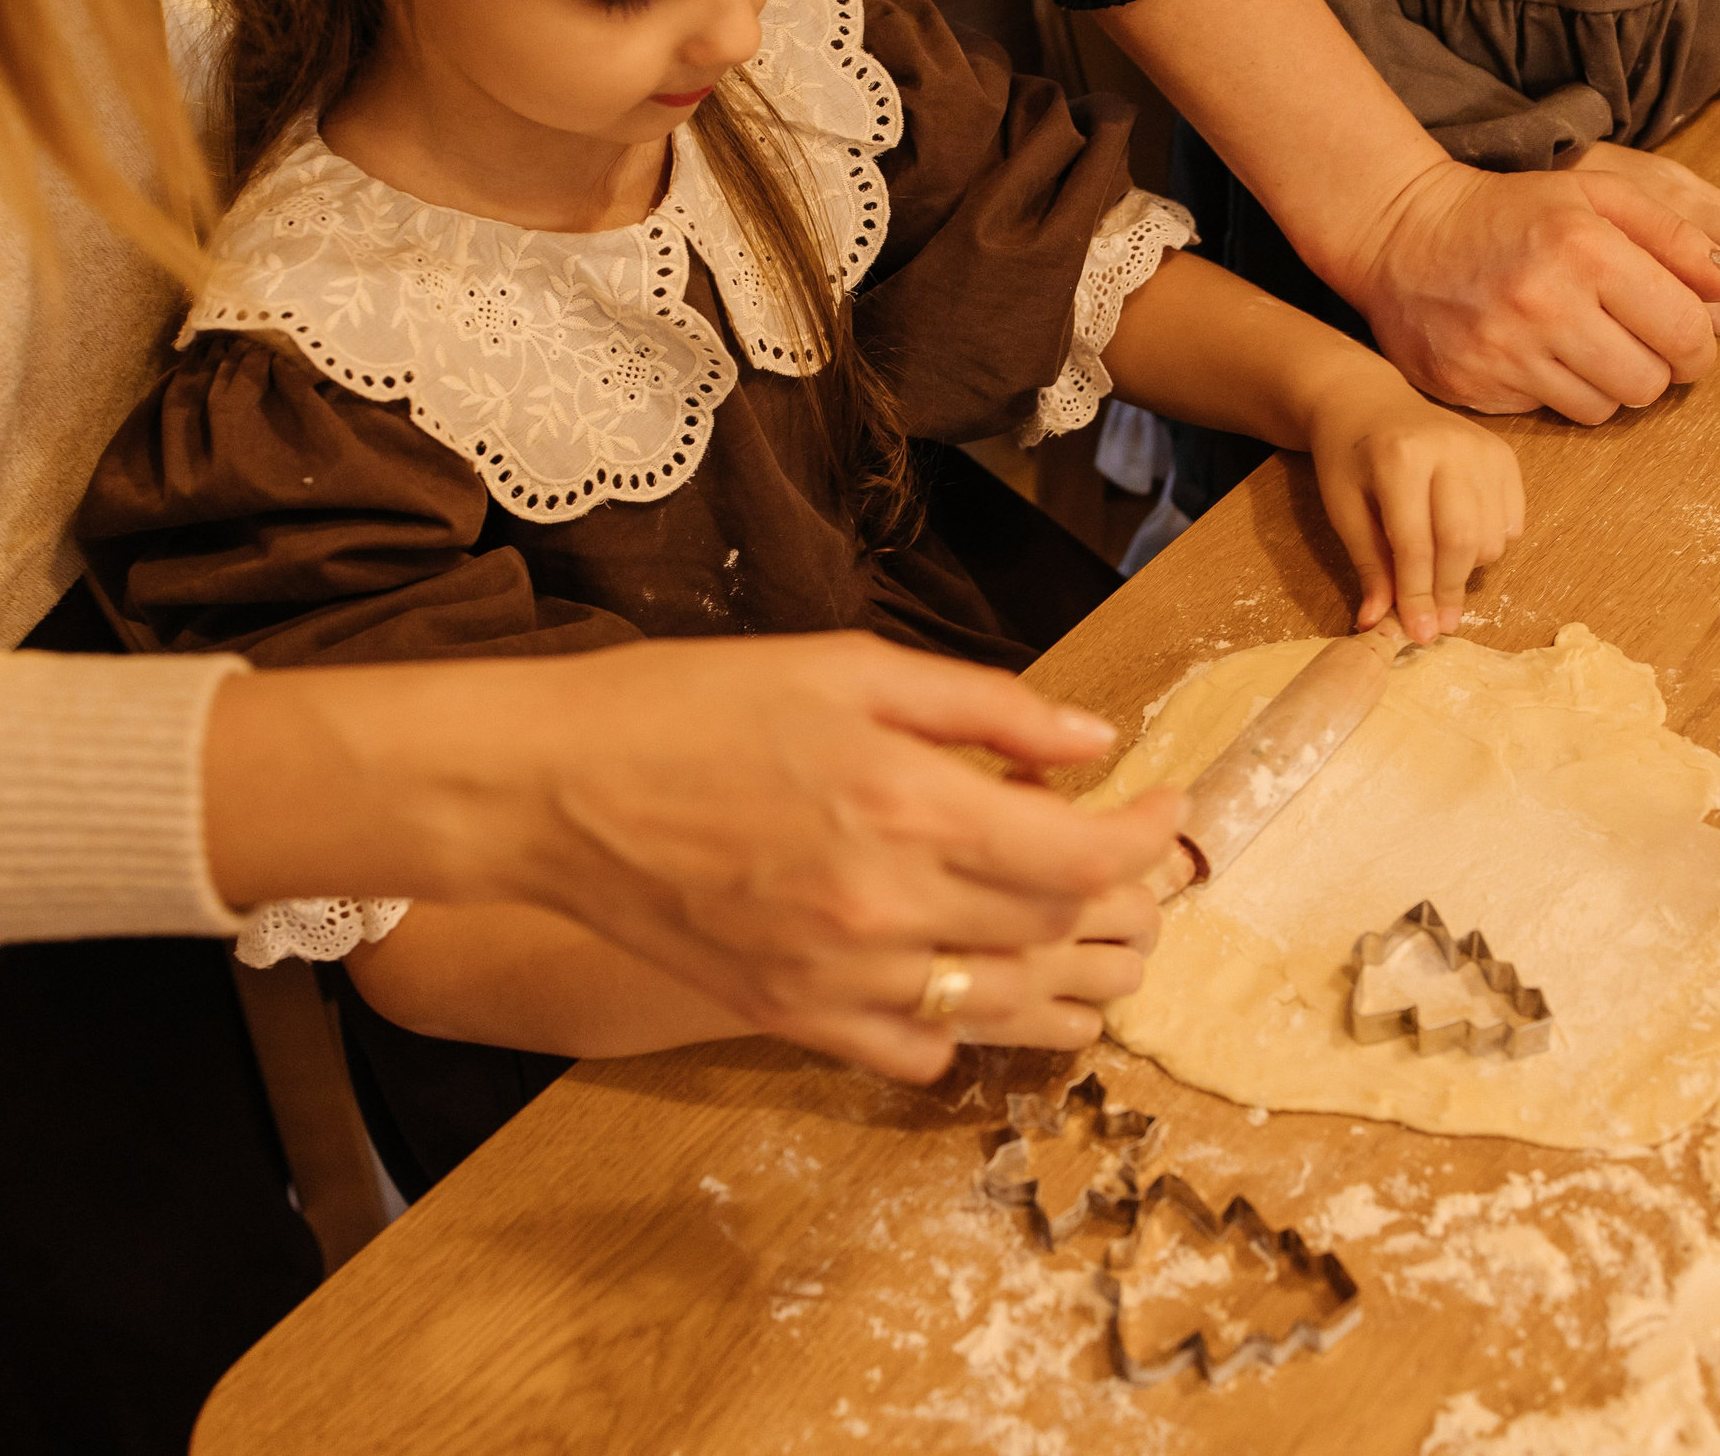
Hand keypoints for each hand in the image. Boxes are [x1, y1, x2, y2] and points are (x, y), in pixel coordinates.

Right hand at [205, 634, 1185, 1083]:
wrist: (552, 789)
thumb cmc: (692, 706)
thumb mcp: (848, 669)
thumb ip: (982, 708)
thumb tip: (1088, 739)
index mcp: (909, 806)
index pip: (1081, 854)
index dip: (1146, 836)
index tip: (1167, 806)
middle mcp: (888, 907)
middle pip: (1058, 933)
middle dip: (1124, 902)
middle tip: (1139, 867)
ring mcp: (841, 976)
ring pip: (1005, 1007)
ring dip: (1073, 981)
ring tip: (1099, 945)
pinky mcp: (793, 1016)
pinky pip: (916, 1050)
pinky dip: (963, 1026)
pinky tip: (972, 985)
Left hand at [1303, 365, 1524, 641]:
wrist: (1368, 402)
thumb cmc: (1349, 459)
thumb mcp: (1344, 510)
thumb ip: (1368, 564)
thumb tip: (1377, 623)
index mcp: (1402, 458)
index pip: (1416, 543)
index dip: (1418, 594)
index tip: (1418, 633)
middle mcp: (1452, 449)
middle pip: (1464, 542)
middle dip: (1449, 591)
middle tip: (1437, 624)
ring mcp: (1485, 450)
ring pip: (1492, 538)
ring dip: (1467, 570)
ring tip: (1435, 568)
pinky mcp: (1506, 456)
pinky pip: (1511, 524)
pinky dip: (1488, 545)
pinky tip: (1457, 539)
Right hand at [1339, 158, 1719, 423]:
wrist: (1402, 236)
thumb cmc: (1512, 212)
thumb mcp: (1599, 196)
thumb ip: (1680, 236)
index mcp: (1587, 250)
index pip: (1685, 332)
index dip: (1700, 346)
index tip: (1687, 339)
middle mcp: (1546, 305)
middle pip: (1651, 382)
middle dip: (1659, 369)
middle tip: (1640, 345)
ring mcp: (1506, 353)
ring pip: (1606, 408)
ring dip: (1611, 384)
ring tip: (1587, 347)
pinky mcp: (1476, 388)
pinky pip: (1553, 414)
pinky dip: (1560, 392)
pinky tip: (1541, 356)